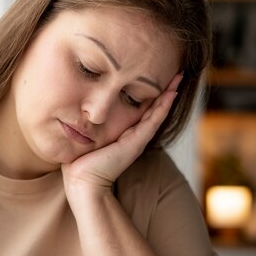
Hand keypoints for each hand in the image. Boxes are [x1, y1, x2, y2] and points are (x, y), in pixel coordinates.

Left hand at [62, 73, 181, 199]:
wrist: (83, 183)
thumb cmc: (79, 164)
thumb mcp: (85, 137)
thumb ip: (87, 125)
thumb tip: (76, 111)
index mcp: (123, 134)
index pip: (141, 109)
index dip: (150, 93)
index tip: (155, 76)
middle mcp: (134, 136)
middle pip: (154, 108)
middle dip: (164, 90)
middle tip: (176, 72)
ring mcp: (137, 139)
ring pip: (158, 112)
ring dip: (169, 94)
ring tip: (179, 77)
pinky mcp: (136, 142)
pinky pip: (154, 119)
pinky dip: (163, 106)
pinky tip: (172, 92)